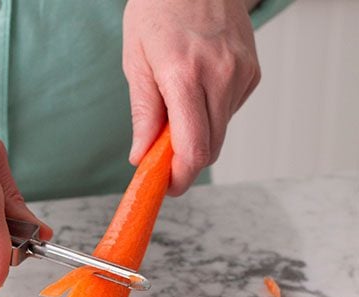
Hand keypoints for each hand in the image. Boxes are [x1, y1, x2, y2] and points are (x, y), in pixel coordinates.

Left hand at [123, 0, 260, 195]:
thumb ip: (143, 113)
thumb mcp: (136, 60)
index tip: (167, 187)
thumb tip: (142, 156)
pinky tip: (197, 91)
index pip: (193, 149)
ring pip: (219, 134)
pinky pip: (228, 113)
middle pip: (210, 150)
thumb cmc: (157, 11)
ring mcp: (241, 74)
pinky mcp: (252, 73)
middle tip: (163, 162)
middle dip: (185, 165)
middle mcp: (220, 76)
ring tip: (176, 110)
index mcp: (185, 75)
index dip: (180, 178)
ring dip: (196, 138)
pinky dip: (209, 116)